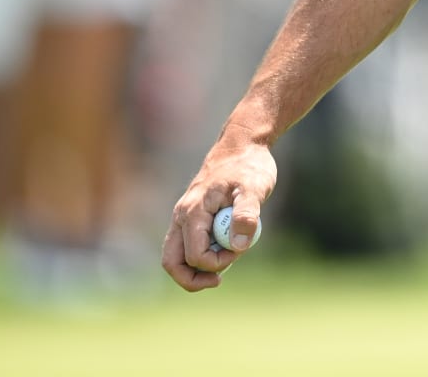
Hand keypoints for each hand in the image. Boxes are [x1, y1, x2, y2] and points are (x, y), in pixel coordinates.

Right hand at [160, 138, 277, 290]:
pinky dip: (202, 255)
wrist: (242, 146)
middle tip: (220, 279)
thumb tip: (239, 245)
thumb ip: (247, 213)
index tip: (240, 248)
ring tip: (225, 263)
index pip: (194, 255)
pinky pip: (187, 247)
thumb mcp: (255, 187)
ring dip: (196, 269)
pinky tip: (225, 248)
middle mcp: (182, 217)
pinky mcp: (191, 219)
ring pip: (176, 257)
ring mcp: (184, 219)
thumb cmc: (249, 166)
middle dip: (194, 279)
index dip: (217, 262)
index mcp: (193, 212)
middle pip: (172, 263)